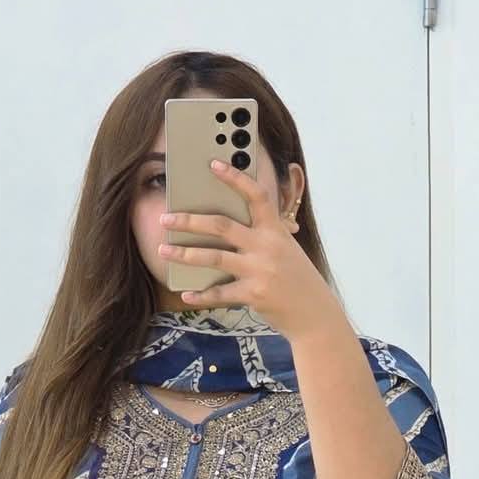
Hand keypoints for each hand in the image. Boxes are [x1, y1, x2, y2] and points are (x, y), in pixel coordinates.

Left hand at [158, 159, 337, 339]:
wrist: (315, 314)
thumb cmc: (296, 279)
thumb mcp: (286, 249)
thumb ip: (263, 235)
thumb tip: (228, 226)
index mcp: (275, 230)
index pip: (256, 196)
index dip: (235, 178)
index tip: (213, 164)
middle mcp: (267, 246)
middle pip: (221, 226)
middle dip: (189, 221)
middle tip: (165, 217)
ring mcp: (260, 270)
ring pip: (214, 257)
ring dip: (185, 255)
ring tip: (163, 251)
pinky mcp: (254, 294)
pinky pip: (220, 293)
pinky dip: (201, 295)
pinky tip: (186, 294)